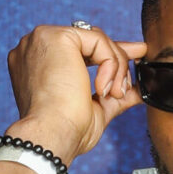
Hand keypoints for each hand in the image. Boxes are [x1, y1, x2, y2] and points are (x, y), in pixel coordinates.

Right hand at [5, 21, 145, 164]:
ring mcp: (44, 39)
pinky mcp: (57, 37)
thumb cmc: (64, 132)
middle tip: (134, 70)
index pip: (78, 50)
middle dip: (117, 55)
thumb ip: (112, 95)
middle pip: (88, 41)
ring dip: (116, 68)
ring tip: (115, 95)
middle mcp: (36, 47)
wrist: (52, 136)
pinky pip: (98, 41)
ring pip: (97, 41)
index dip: (105, 56)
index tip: (132, 58)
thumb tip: (136, 91)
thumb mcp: (94, 109)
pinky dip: (110, 65)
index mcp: (37, 64)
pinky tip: (102, 89)